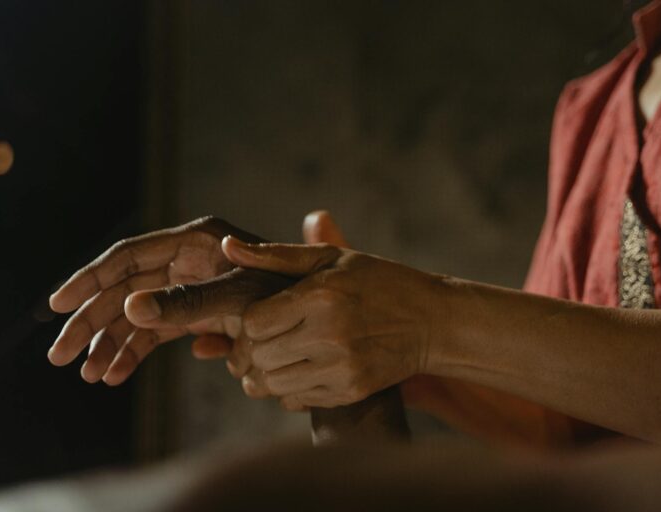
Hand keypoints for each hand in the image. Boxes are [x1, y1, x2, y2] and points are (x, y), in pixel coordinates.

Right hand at [47, 216, 275, 384]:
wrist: (319, 319)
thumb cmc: (288, 296)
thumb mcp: (239, 297)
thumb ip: (187, 303)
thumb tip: (128, 308)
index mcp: (194, 242)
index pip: (128, 256)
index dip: (90, 280)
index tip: (57, 306)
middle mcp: (185, 261)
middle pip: (124, 290)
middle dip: (91, 323)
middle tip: (59, 357)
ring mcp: (189, 288)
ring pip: (135, 315)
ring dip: (110, 345)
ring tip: (90, 376)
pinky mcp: (195, 314)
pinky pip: (155, 333)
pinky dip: (135, 353)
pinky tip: (116, 375)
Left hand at [220, 238, 445, 409]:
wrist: (432, 321)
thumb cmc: (379, 281)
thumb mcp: (332, 257)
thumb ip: (276, 255)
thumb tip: (227, 247)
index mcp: (321, 295)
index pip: (254, 321)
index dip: (250, 320)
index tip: (265, 314)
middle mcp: (329, 334)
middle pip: (259, 355)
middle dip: (254, 348)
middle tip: (267, 338)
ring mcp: (341, 368)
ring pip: (271, 384)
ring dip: (267, 372)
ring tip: (281, 355)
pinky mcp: (349, 392)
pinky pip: (295, 401)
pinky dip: (290, 389)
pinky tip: (304, 369)